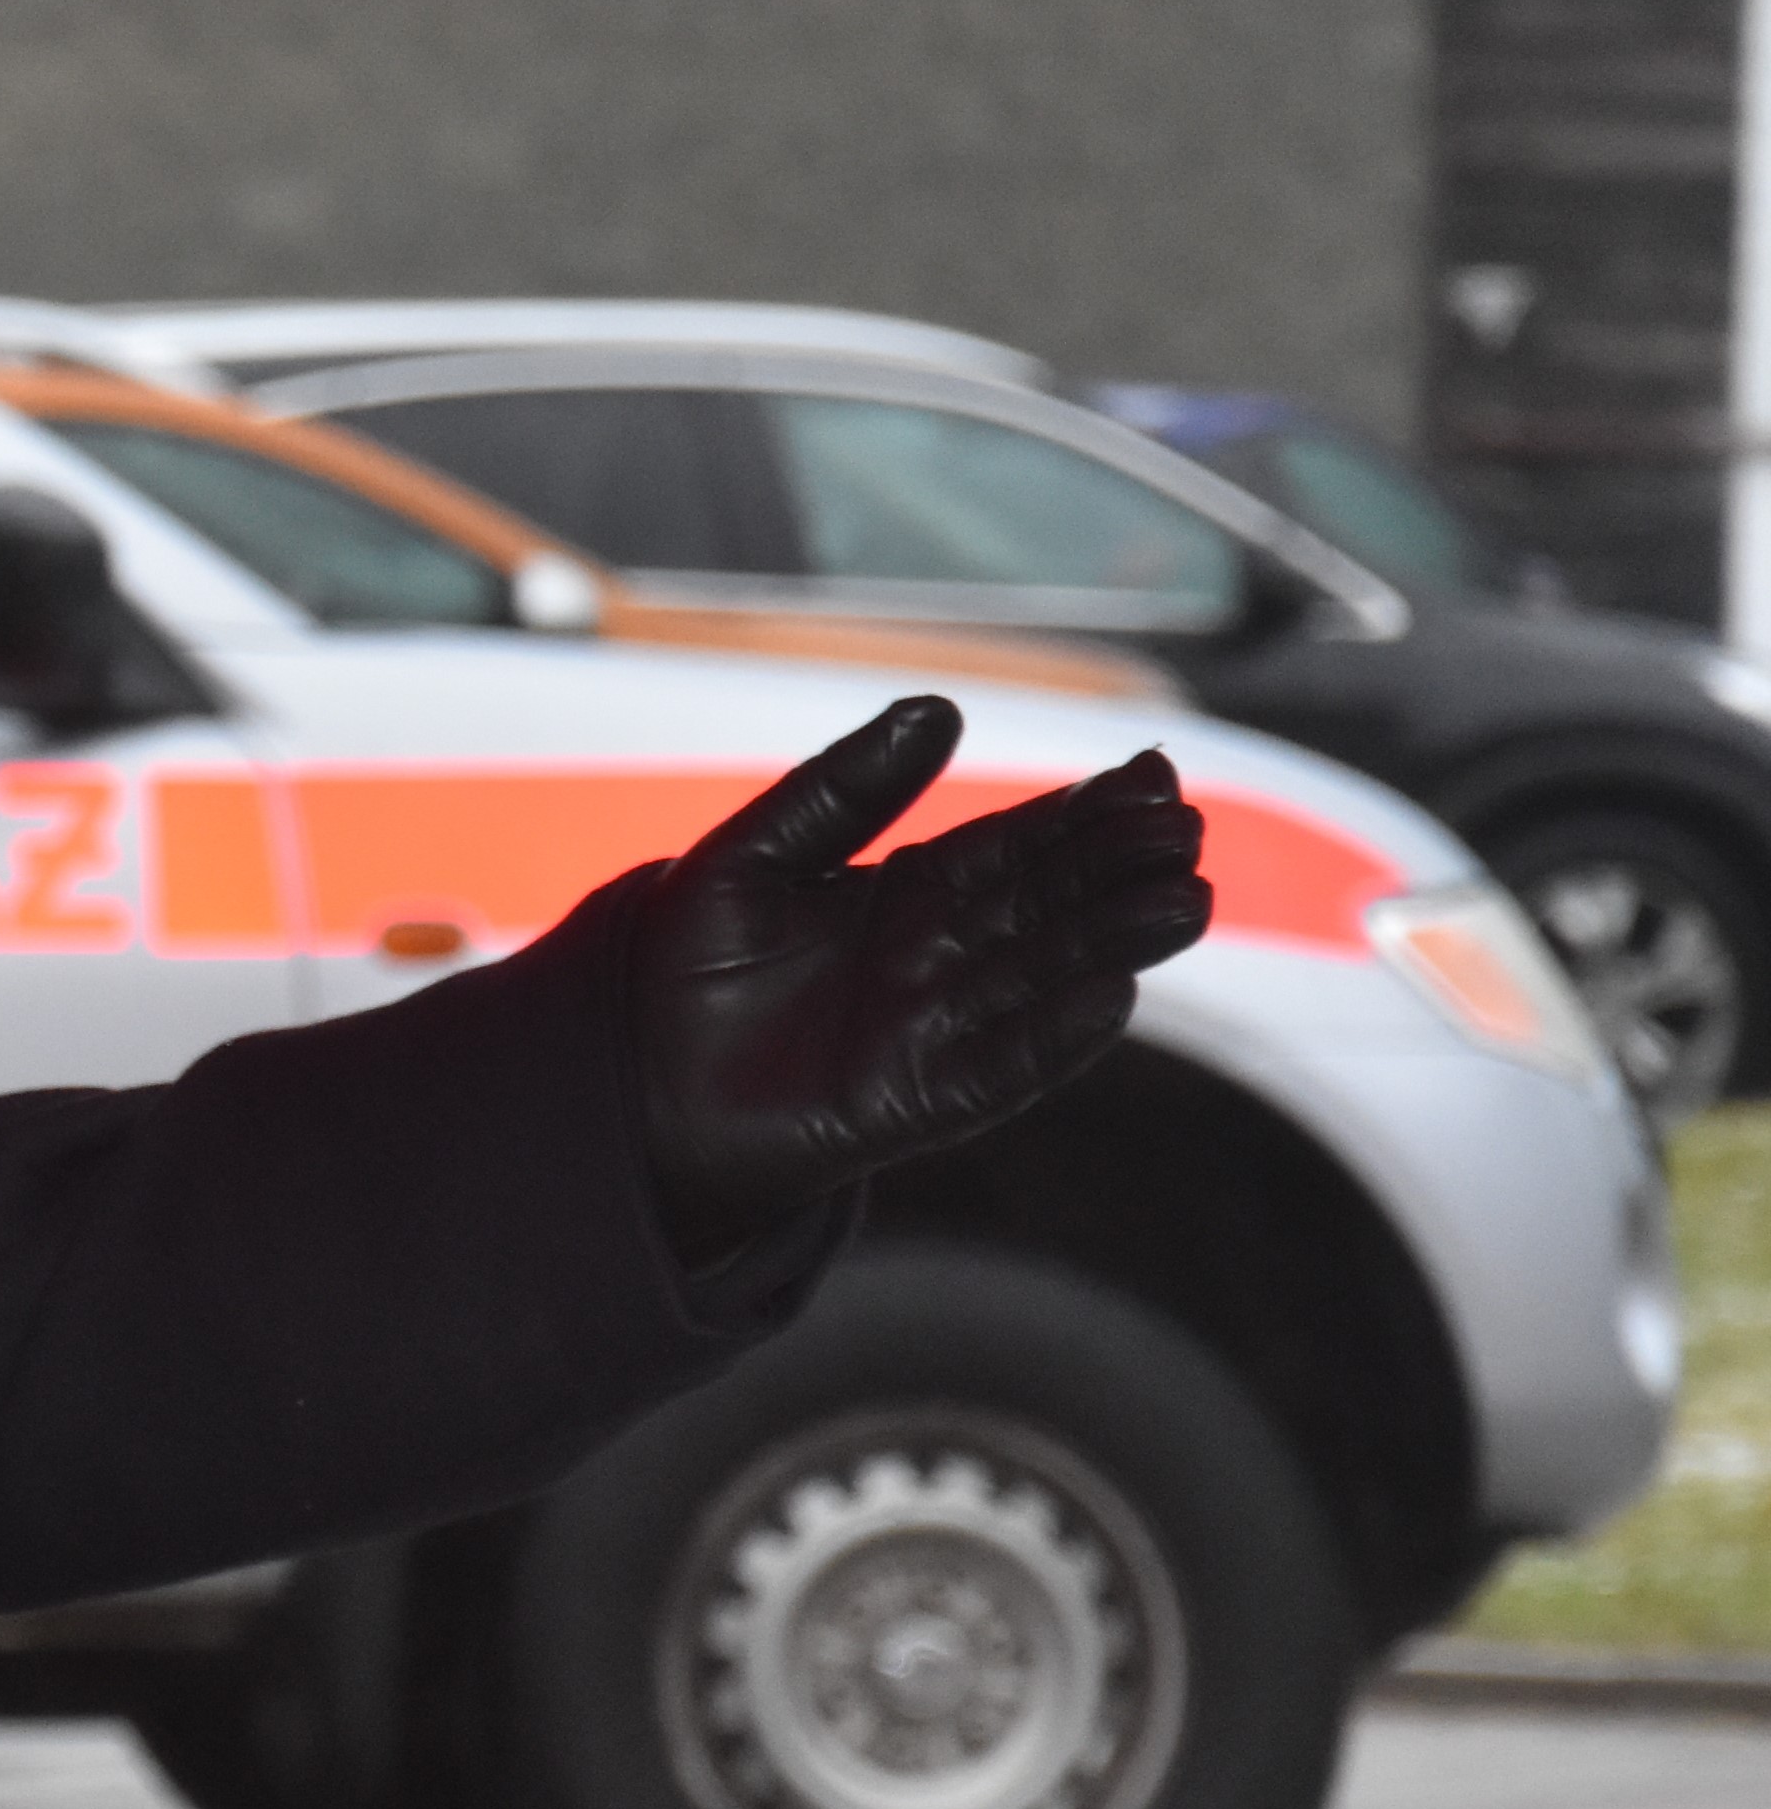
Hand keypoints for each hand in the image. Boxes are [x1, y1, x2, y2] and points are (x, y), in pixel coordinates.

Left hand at [637, 695, 1212, 1260]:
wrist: (624, 1083)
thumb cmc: (679, 966)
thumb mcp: (752, 857)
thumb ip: (840, 792)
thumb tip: (939, 707)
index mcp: (906, 894)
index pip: (1013, 845)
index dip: (1082, 812)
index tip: (1151, 773)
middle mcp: (938, 961)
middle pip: (1047, 906)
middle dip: (1116, 870)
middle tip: (1184, 830)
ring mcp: (935, 1033)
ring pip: (1043, 979)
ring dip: (1113, 944)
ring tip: (1185, 900)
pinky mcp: (917, 1102)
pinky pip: (1001, 1067)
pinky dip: (1054, 1036)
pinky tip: (1114, 996)